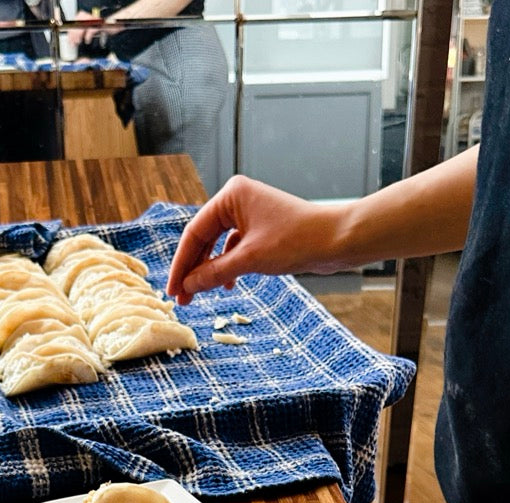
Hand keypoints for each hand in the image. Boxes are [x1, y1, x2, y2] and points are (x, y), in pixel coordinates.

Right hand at [166, 175, 350, 304]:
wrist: (336, 240)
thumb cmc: (297, 240)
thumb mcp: (250, 260)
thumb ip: (214, 273)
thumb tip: (188, 287)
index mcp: (231, 195)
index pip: (194, 233)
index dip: (181, 265)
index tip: (173, 291)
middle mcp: (238, 200)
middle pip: (203, 239)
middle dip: (193, 270)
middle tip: (182, 299)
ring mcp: (250, 214)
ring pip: (218, 246)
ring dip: (209, 271)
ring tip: (200, 296)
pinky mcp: (261, 229)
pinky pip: (234, 249)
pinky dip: (228, 267)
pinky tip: (227, 285)